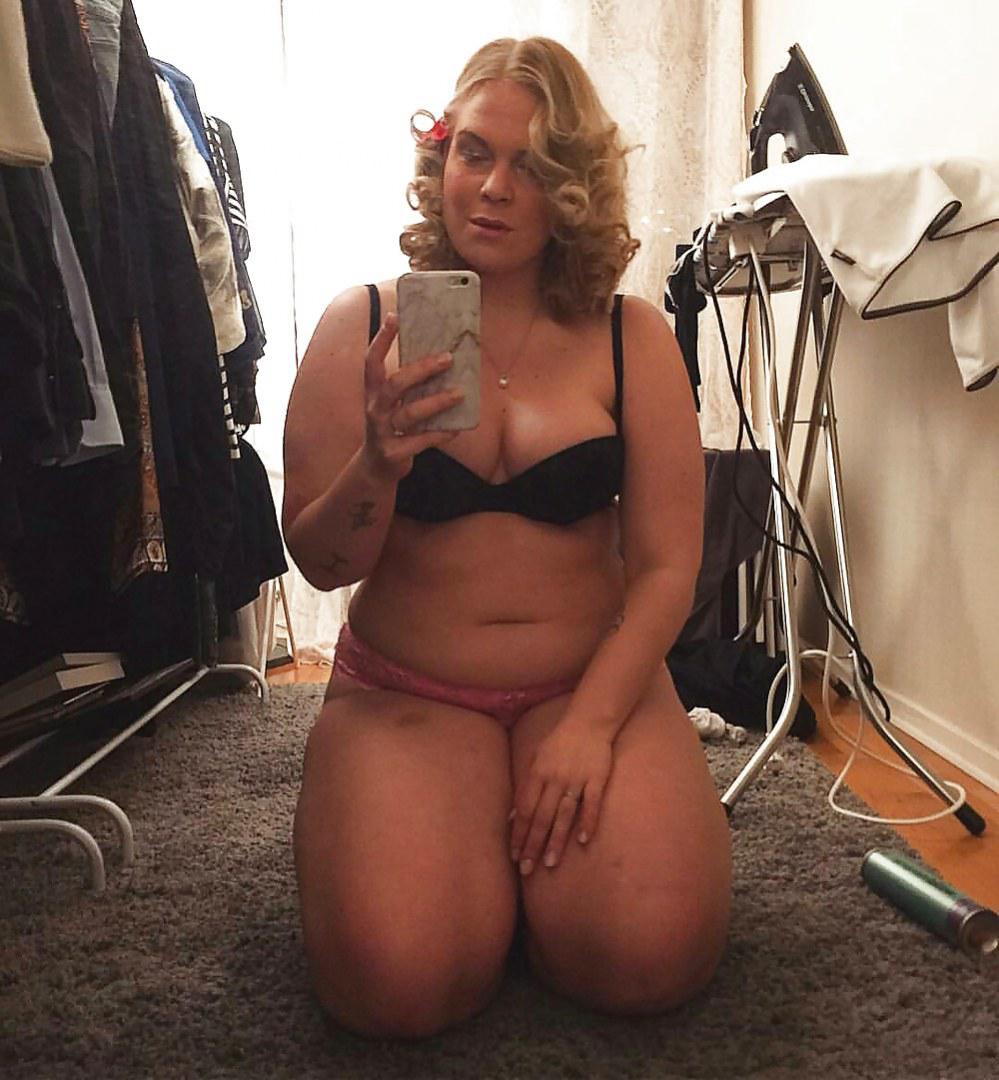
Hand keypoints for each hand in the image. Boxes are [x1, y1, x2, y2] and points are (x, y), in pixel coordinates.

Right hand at [362, 312, 463, 480]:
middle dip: (421, 370)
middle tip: (448, 358)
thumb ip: (409, 385)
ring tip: (459, 393)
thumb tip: (441, 359)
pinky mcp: (394, 453)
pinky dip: (440, 434)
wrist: (377, 466)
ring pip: (409, 414)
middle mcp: (374, 409)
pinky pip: (421, 441)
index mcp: (372, 392)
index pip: (372, 361)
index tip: (394, 317)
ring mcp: (382, 432)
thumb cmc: (391, 427)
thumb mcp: (393, 403)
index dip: (381, 339)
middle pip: (394, 385)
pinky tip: (457, 428)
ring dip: (437, 402)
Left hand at [509, 718, 613, 875]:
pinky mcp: (597, 778)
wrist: (588, 721)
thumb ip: (525, 787)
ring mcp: (577, 779)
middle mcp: (555, 778)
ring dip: (556, 840)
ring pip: (564, 814)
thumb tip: (511, 816)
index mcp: (537, 773)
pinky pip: (592, 803)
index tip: (513, 855)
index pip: (524, 809)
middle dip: (532, 844)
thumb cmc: (558, 743)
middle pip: (541, 816)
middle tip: (526, 868)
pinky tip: (583, 840)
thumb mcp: (536, 759)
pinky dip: (588, 821)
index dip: (518, 833)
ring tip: (549, 863)